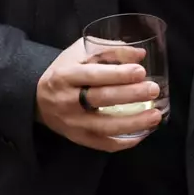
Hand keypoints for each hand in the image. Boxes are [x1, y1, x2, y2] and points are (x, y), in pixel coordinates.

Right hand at [36, 38, 163, 152]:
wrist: (37, 98)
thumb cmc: (65, 71)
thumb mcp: (79, 54)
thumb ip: (109, 50)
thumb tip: (140, 54)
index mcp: (65, 76)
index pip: (93, 75)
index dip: (118, 74)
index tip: (141, 71)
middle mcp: (66, 101)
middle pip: (101, 99)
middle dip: (130, 95)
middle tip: (153, 90)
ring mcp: (72, 123)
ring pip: (104, 126)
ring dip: (133, 122)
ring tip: (155, 115)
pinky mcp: (77, 138)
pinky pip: (103, 144)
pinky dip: (124, 141)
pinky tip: (143, 133)